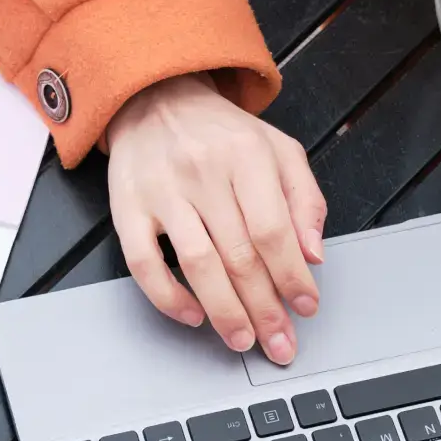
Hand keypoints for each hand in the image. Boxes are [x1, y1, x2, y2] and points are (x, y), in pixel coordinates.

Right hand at [106, 74, 327, 364]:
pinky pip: (144, 262)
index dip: (292, 276)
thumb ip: (305, 199)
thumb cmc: (222, 133)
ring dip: (223, 311)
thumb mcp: (278, 150)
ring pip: (197, 263)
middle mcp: (203, 171)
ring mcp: (161, 190)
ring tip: (242, 339)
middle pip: (239, 254)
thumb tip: (313, 255)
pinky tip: (192, 315)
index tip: (305, 307)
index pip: (274, 230)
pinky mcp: (126, 207)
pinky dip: (167, 297)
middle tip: (279, 342)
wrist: (157, 98)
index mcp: (246, 155)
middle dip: (264, 308)